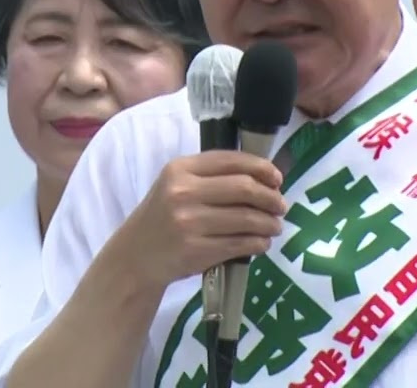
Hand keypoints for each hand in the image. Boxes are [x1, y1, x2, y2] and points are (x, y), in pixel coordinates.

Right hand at [122, 151, 286, 289]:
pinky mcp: (195, 251)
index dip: (261, 168)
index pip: (231, 160)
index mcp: (180, 169)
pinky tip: (262, 243)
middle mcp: (183, 192)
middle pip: (244, 188)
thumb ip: (210, 176)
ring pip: (247, 218)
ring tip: (275, 226)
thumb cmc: (162, 216)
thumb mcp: (175, 184)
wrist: (135, 256)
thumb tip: (264, 178)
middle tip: (281, 206)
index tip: (277, 179)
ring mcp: (189, 223)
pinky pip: (240, 244)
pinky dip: (258, 243)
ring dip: (269, 223)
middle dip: (271, 197)